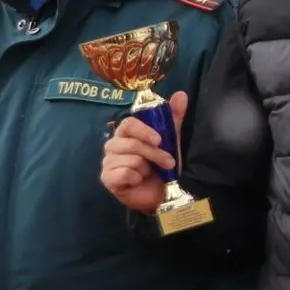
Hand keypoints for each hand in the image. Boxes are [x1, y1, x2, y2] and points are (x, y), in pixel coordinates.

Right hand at [101, 91, 187, 214]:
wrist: (161, 194)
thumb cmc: (162, 167)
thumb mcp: (171, 141)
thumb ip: (173, 118)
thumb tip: (181, 94)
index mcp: (126, 133)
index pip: (128, 124)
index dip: (144, 130)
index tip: (160, 140)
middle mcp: (113, 145)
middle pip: (131, 143)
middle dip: (153, 154)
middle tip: (168, 163)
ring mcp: (108, 162)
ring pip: (130, 159)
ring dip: (146, 168)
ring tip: (149, 173)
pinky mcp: (107, 178)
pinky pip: (124, 174)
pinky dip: (136, 178)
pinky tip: (138, 181)